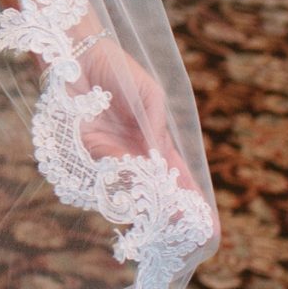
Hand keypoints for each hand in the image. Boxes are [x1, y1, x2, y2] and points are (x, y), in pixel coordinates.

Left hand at [71, 31, 208, 216]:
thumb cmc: (118, 71)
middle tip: (192, 232)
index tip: (208, 223)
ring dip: (151, 203)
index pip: (175, 172)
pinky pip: (108, 168)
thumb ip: (156, 126)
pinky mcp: (86, 148)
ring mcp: (109, 152)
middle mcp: (131, 151)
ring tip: (172, 221)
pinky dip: (125, 181)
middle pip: (155, 187)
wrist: (79, 56)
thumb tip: (162, 160)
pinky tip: (141, 196)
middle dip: (173, 208)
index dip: (190, 195)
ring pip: (133, 184)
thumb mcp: (148, 96)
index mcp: (151, 138)